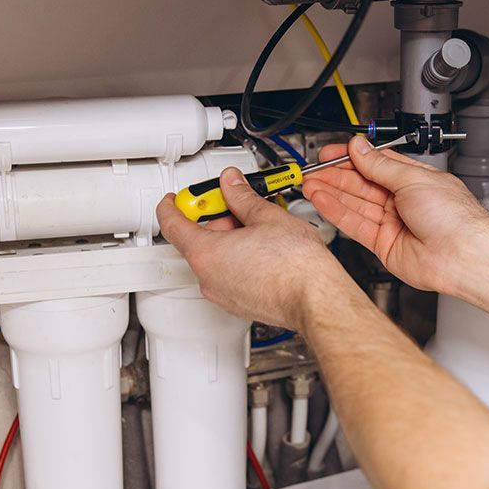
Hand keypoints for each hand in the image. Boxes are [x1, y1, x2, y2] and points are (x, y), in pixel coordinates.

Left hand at [157, 167, 346, 329]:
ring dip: (230, 239)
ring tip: (261, 227)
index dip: (173, 205)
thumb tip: (233, 184)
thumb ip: (242, 196)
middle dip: (217, 219)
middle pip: (198, 240)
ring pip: (216, 259)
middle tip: (239, 203)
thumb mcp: (266, 216)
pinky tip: (264, 249)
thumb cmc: (296, 265)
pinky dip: (239, 259)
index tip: (176, 198)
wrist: (316, 297)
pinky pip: (229, 276)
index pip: (172, 224)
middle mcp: (208, 278)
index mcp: (206, 253)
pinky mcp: (240, 304)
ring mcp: (223, 295)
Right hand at [302, 135, 488, 293]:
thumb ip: (380, 165)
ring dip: (331, 192)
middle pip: (361, 184)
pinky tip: (322, 200)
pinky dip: (337, 212)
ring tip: (310, 183)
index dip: (351, 158)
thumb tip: (360, 148)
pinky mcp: (383, 244)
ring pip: (354, 204)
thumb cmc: (453, 217)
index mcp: (414, 179)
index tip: (330, 153)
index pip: (375, 164)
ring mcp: (392, 223)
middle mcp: (401, 201)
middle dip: (336, 175)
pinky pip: (354, 225)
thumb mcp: (413, 178)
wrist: (461, 254)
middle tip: (313, 169)